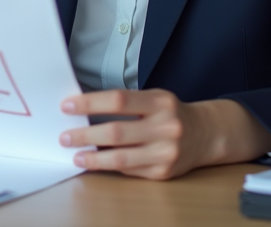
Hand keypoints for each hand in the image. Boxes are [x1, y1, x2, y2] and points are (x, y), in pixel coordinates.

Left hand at [59, 89, 270, 179]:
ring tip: (74, 154)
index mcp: (160, 102)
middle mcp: (166, 127)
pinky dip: (108, 166)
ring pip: (121, 158)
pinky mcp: (163, 173)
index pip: (118, 100)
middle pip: (116, 132)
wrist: (206, 134)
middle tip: (64, 136)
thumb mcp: (154, 98)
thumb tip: (83, 108)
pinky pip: (129, 170)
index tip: (66, 106)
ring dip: (93, 157)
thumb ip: (125, 103)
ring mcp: (166, 153)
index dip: (90, 103)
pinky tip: (94, 162)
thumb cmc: (170, 113)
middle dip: (85, 134)